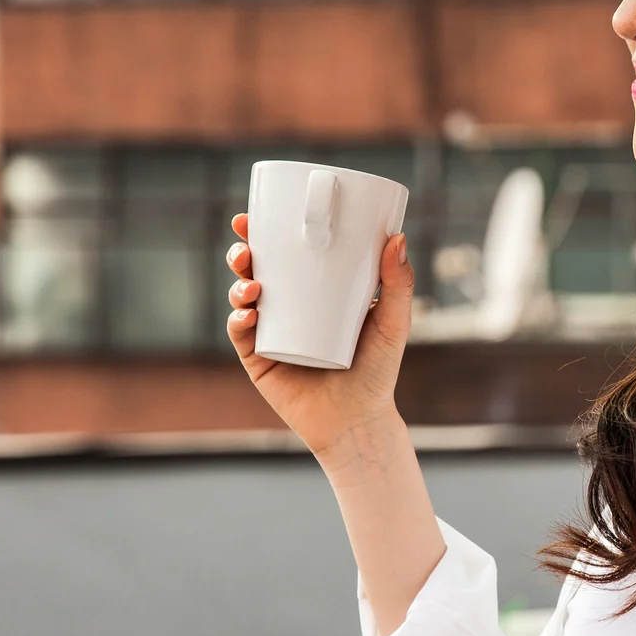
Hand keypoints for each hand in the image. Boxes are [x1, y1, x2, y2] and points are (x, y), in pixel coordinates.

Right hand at [225, 213, 414, 458]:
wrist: (359, 420)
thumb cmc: (378, 371)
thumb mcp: (393, 323)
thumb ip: (397, 284)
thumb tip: (397, 237)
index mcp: (313, 292)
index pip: (286, 255)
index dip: (268, 233)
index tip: (260, 214)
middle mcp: (286, 308)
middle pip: (255, 270)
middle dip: (243, 252)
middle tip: (246, 245)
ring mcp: (270, 334)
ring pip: (242, 298)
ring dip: (238, 283)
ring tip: (253, 284)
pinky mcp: (259, 361)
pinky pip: (242, 336)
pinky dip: (239, 321)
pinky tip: (248, 316)